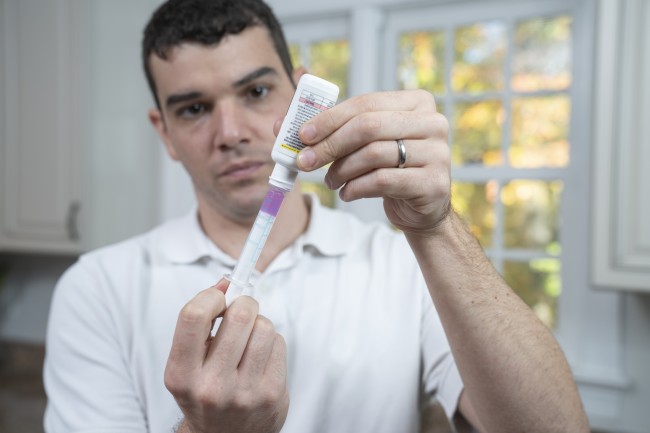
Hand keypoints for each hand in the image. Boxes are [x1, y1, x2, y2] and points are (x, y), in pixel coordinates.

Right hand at [164, 279, 288, 432]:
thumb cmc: (205, 388)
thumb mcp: (188, 362)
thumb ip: (199, 322)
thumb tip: (225, 281)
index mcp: (180, 374)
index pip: (193, 316)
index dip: (210, 296)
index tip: (218, 297)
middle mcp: (210, 386)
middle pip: (239, 315)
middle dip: (243, 304)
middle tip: (241, 311)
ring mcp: (244, 393)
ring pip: (264, 327)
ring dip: (259, 324)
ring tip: (249, 339)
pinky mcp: (272, 394)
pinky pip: (279, 343)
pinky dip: (271, 342)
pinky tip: (260, 357)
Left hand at [295, 90, 450, 234]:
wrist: (421, 207)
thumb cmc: (388, 168)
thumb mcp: (364, 143)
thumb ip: (330, 127)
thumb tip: (281, 122)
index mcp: (416, 102)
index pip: (365, 104)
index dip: (329, 118)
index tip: (302, 135)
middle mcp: (433, 122)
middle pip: (368, 127)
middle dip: (329, 145)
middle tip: (305, 161)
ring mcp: (438, 153)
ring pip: (373, 154)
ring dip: (341, 170)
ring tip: (331, 181)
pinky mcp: (434, 183)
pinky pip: (382, 181)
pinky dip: (356, 188)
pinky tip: (348, 193)